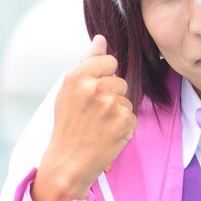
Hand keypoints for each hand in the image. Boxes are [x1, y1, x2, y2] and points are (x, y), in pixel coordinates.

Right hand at [34, 35, 135, 200]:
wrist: (68, 162)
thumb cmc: (68, 125)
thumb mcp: (69, 90)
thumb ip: (87, 62)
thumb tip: (101, 38)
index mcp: (77, 76)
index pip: (109, 61)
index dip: (105, 77)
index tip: (93, 93)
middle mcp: (94, 87)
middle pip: (121, 81)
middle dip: (111, 96)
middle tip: (93, 115)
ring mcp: (110, 104)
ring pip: (127, 100)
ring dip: (117, 113)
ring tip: (99, 126)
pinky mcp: (124, 120)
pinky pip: (132, 117)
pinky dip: (123, 127)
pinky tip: (107, 135)